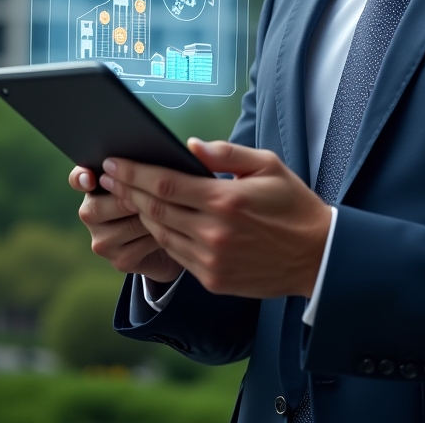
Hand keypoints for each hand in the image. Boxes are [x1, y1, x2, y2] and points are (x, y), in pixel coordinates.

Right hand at [69, 165, 182, 283]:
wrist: (173, 237)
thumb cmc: (160, 197)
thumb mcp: (152, 179)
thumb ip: (144, 166)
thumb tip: (153, 152)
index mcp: (95, 186)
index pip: (77, 178)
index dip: (81, 178)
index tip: (91, 178)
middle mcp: (91, 213)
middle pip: (99, 206)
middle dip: (128, 198)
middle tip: (152, 191)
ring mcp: (102, 240)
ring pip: (125, 226)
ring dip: (150, 217)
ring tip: (173, 208)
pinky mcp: (119, 260)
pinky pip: (140, 245)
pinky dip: (159, 235)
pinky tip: (173, 228)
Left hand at [99, 140, 331, 299]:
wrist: (316, 255)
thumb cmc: (292, 203)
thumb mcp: (267, 165)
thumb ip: (226, 153)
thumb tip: (189, 146)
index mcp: (225, 199)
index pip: (166, 183)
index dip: (134, 172)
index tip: (114, 162)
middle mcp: (213, 232)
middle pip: (155, 208)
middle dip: (126, 189)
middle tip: (107, 175)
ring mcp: (210, 259)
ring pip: (160, 233)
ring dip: (139, 213)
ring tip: (125, 195)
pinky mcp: (212, 279)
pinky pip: (175, 254)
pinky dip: (160, 235)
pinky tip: (153, 220)